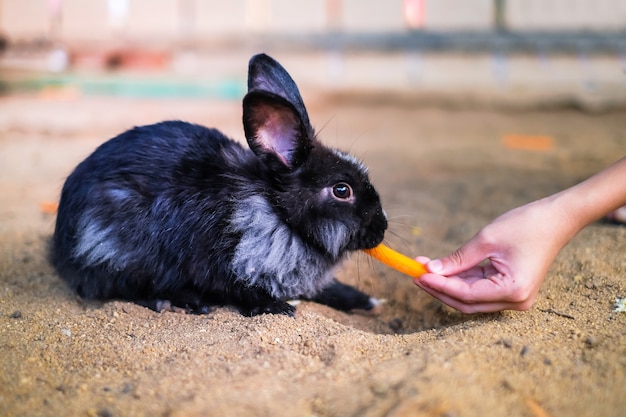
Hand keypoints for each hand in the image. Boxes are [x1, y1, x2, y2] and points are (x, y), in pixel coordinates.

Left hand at [413, 198, 573, 312]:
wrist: (556, 219)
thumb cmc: (525, 225)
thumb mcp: (486, 240)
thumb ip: (458, 259)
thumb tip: (431, 270)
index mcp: (513, 290)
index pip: (466, 294)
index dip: (439, 285)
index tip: (418, 274)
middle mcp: (515, 301)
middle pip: (466, 302)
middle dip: (439, 288)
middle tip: (416, 273)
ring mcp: (514, 298)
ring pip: (471, 298)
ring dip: (447, 284)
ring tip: (424, 268)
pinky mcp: (511, 290)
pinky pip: (480, 289)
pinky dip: (461, 280)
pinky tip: (442, 269)